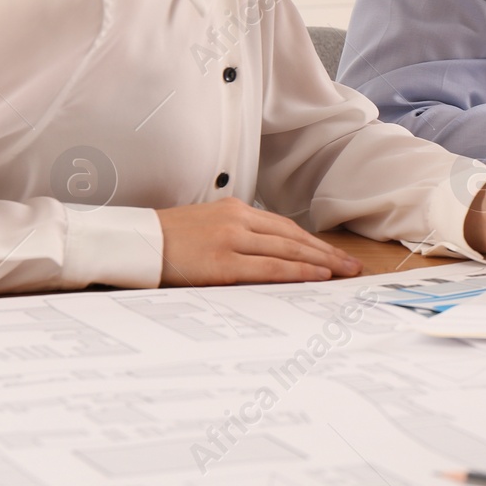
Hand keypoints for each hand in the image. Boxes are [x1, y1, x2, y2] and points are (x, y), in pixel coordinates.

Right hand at [156, 197, 362, 284]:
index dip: (313, 242)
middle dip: (326, 253)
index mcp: (235, 209)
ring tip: (342, 272)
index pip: (285, 227)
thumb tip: (266, 253)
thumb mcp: (207, 227)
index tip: (334, 254)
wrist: (134, 243)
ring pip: (287, 251)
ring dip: (320, 262)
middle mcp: (238, 220)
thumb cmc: (167, 240)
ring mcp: (231, 240)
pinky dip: (297, 271)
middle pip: (293, 237)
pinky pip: (269, 267)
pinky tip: (316, 276)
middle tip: (351, 265)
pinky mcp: (223, 262)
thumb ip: (236, 235)